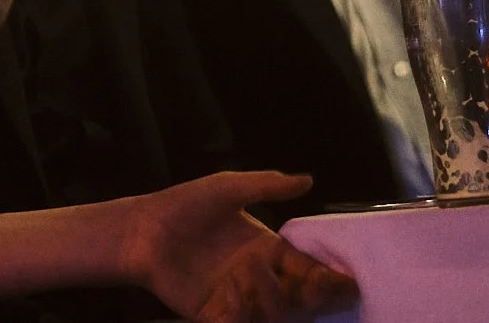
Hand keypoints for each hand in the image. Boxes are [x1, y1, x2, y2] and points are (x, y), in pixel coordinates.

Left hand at [122, 171, 358, 322]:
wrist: (142, 231)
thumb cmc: (184, 205)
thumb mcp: (227, 188)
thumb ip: (267, 185)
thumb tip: (308, 179)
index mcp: (266, 250)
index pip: (306, 269)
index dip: (328, 278)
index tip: (347, 282)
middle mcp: (257, 278)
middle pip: (299, 299)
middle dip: (314, 297)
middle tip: (314, 286)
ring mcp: (237, 298)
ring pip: (274, 315)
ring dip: (273, 299)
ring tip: (253, 271)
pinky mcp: (214, 315)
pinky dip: (240, 312)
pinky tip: (230, 291)